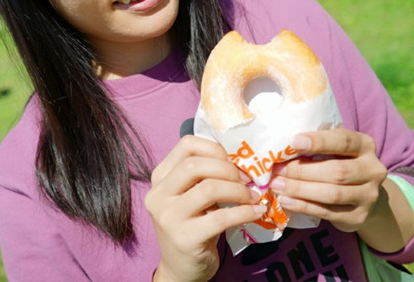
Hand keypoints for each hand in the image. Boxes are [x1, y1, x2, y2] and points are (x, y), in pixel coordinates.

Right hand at [145, 135, 265, 281]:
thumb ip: (204, 176)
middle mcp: (158, 195)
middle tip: (246, 180)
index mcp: (160, 178)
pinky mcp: (184, 238)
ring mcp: (168, 217)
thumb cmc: (192, 225)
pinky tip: (256, 212)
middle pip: (195, 165)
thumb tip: (241, 159)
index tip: (233, 161)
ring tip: (253, 196)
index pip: (186, 145)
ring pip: (209, 188)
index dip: (214, 149)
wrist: (180, 268)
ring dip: (238, 190)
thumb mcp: (190, 196)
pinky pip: (221, 218)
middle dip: (228, 169)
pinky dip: (244, 212)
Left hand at [269, 129, 386, 234]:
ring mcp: (368, 195)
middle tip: (277, 169)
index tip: (295, 142)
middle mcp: (372, 170)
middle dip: (302, 170)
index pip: (344, 141)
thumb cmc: (342, 164)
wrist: (366, 197)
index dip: (320, 141)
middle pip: (336, 171)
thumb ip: (320, 147)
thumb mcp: (338, 151)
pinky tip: (286, 201)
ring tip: (277, 186)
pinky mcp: (359, 216)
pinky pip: (327, 212)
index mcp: (365, 145)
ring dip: (300, 189)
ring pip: (332, 193)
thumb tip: (282, 148)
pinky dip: (303, 206)